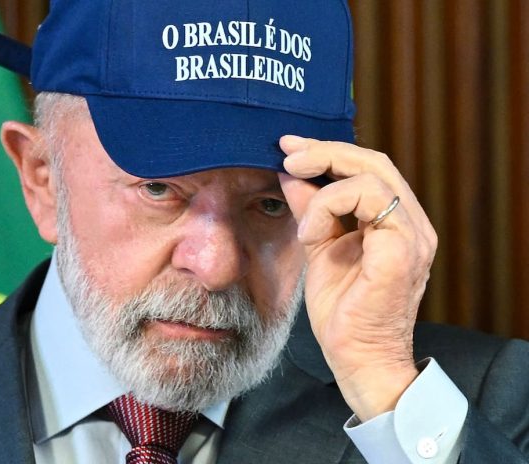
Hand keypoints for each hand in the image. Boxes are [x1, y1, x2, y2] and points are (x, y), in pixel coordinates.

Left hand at [279, 136, 436, 420]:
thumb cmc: (342, 311)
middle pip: (374, 161)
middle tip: (288, 154)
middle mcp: (411, 223)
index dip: (328, 151)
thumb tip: (290, 174)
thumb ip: (310, 210)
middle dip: (325, 152)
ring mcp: (412, 236)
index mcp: (394, 221)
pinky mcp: (402, 251)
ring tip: (304, 222)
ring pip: (372, 176)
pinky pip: (369, 202)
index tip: (289, 148)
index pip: (367, 168)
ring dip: (325, 188)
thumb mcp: (319, 247)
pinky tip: (312, 234)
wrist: (357, 358)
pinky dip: (330, 208)